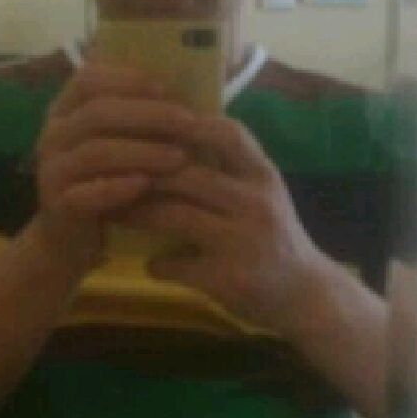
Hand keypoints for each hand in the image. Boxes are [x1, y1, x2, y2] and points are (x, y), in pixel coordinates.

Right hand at [30, 63, 199, 278]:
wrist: (72, 237)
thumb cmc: (108, 176)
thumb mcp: (119, 139)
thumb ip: (140, 114)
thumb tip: (192, 86)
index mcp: (66, 107)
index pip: (89, 78)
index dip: (127, 79)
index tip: (167, 88)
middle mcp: (53, 133)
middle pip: (98, 113)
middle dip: (149, 115)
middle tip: (189, 122)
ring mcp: (51, 169)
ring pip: (97, 152)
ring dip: (143, 152)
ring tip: (180, 158)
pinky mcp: (57, 205)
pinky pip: (88, 193)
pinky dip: (119, 187)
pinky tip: (146, 185)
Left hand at [115, 115, 330, 336]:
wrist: (307, 296)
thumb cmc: (275, 235)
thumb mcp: (262, 192)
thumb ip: (229, 167)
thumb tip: (171, 134)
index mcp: (263, 174)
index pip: (227, 134)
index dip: (186, 125)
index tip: (148, 122)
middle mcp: (256, 202)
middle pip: (188, 175)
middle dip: (144, 173)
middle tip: (109, 171)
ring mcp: (244, 241)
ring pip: (176, 216)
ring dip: (138, 214)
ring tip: (115, 212)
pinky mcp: (230, 279)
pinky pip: (178, 264)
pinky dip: (157, 263)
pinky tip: (149, 262)